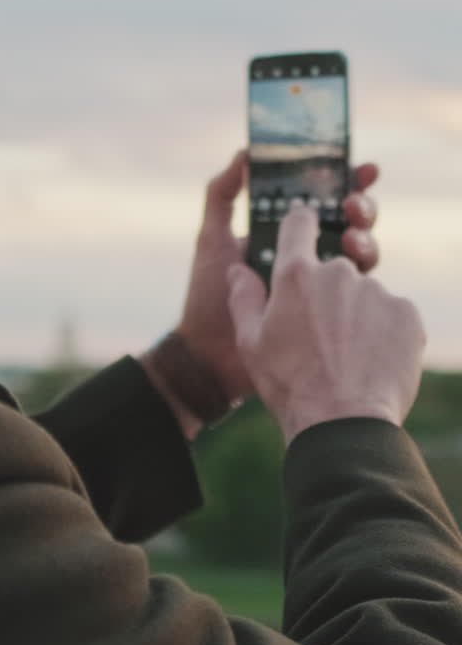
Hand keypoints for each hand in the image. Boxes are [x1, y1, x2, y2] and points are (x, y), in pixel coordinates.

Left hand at [139, 151, 380, 439]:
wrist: (209, 356)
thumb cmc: (206, 296)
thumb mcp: (212, 239)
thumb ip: (222, 195)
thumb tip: (245, 153)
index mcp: (281, 236)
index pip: (318, 202)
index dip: (342, 182)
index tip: (358, 167)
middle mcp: (306, 257)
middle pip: (347, 222)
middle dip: (359, 205)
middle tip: (353, 203)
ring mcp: (320, 286)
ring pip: (358, 251)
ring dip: (364, 235)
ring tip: (352, 233)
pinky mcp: (330, 315)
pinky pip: (356, 289)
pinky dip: (361, 271)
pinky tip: (354, 260)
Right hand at [227, 204, 426, 445]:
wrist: (342, 422)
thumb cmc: (290, 384)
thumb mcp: (251, 343)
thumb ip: (244, 297)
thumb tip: (238, 269)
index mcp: (296, 274)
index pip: (299, 223)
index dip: (299, 226)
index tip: (302, 233)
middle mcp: (339, 272)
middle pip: (334, 267)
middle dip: (328, 292)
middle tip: (321, 333)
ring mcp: (377, 291)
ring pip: (365, 294)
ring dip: (357, 314)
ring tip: (346, 355)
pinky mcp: (406, 313)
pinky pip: (392, 314)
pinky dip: (384, 331)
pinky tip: (370, 360)